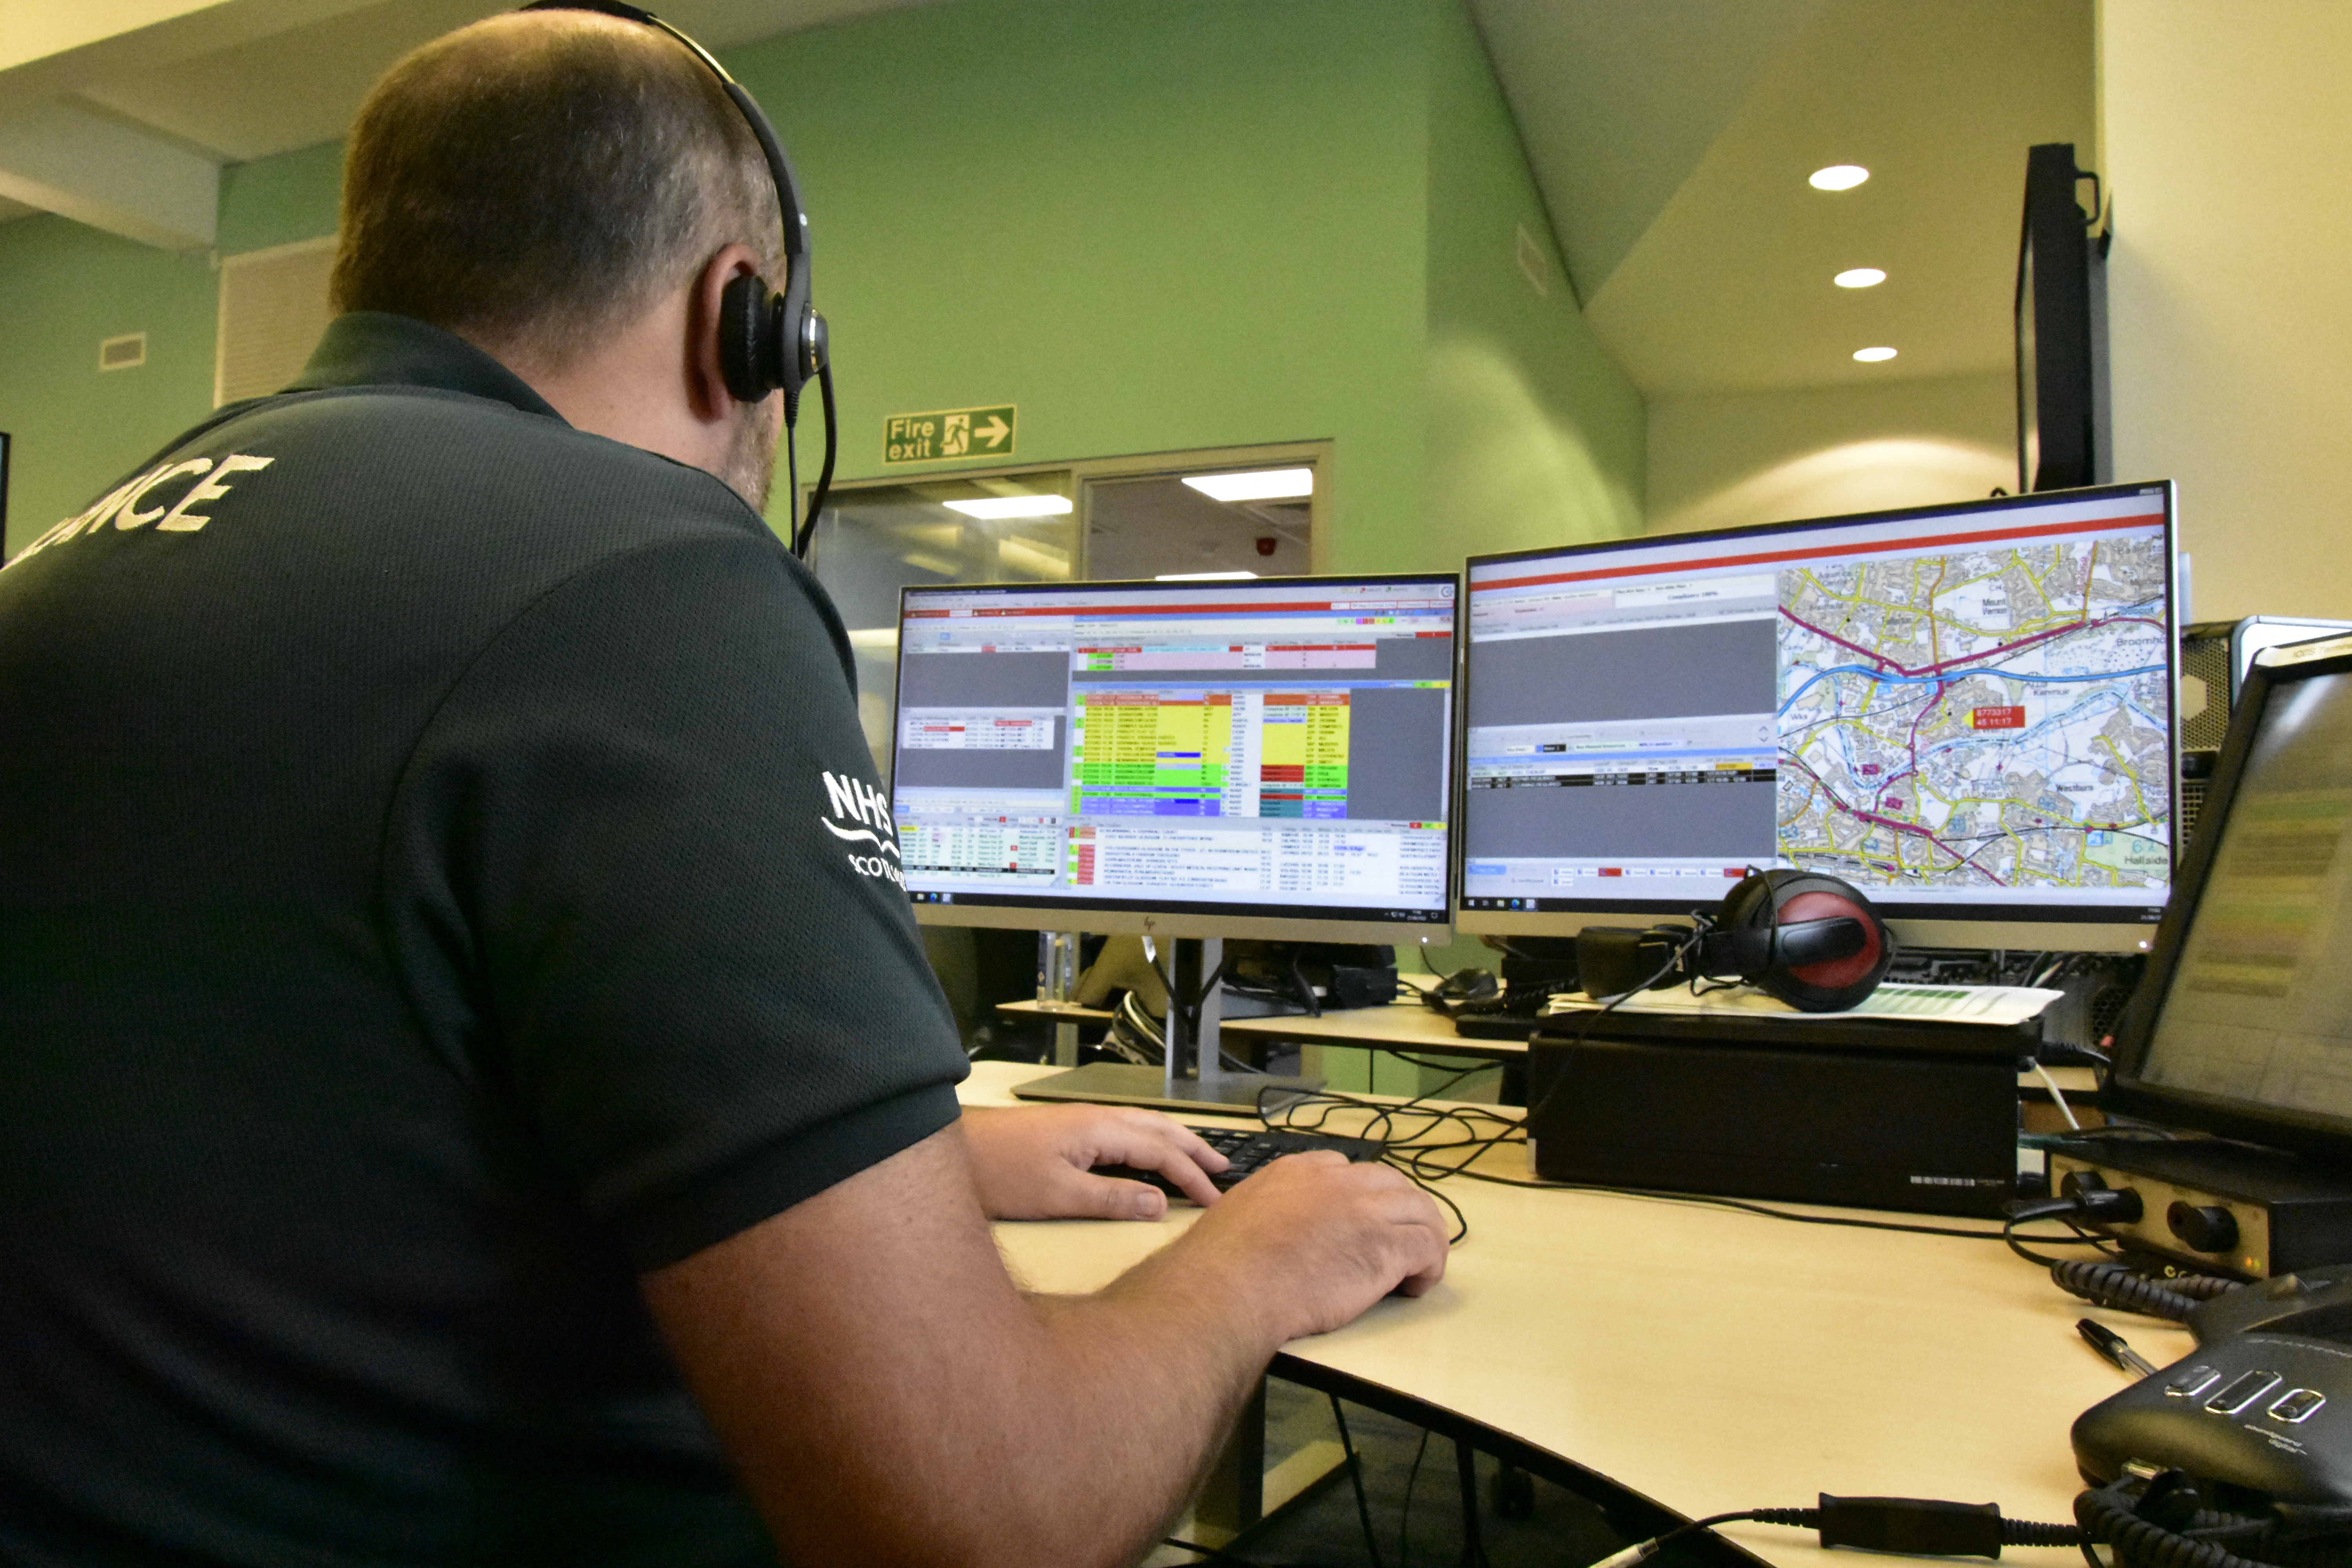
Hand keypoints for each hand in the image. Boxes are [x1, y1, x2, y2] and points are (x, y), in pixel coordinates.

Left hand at [960, 1103, 1227, 1219]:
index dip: (1192, 1177)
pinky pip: (1124, 1131)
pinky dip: (1149, 1141)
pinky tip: (1147, 1154)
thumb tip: (1159, 1204)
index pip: (1161, 1152)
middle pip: (1159, 1130)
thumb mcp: (1057, 1195)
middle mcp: (1095, 1119)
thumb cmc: (998, 1172)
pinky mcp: (1068, 1130)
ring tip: (1198, 1157)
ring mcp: (1081, 1121)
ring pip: (1142, 1126)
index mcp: (1099, 1130)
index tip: (1216, 1200)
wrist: (951, 1148)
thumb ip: (1110, 1199)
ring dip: (1174, 1141)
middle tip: (1225, 1169)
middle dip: (1194, 1149)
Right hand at [1168, 1153, 1449, 1341]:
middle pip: (1391, 1182)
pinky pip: (1428, 1246)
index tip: (1359, 1220)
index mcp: (1298, 1172)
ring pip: (1420, 1209)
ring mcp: (1365, 1212)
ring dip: (1425, 1235)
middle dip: (1400, 1209)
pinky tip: (1416, 1285)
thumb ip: (1264, 1213)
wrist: (1231, 1287)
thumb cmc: (1222, 1264)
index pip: (1345, 1167)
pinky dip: (1430, 1265)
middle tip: (1399, 1239)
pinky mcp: (1385, 1248)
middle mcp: (1337, 1183)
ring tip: (1419, 1265)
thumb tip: (1265, 1233)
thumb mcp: (1239, 1214)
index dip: (1360, 1195)